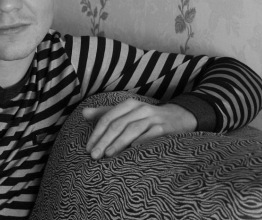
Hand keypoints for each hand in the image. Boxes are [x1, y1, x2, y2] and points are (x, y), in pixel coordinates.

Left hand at [82, 98, 196, 159]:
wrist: (177, 117)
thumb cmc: (146, 117)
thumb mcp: (126, 112)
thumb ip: (105, 113)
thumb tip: (83, 113)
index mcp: (128, 105)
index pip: (108, 118)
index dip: (96, 133)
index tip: (88, 148)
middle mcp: (140, 109)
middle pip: (118, 124)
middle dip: (104, 140)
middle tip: (94, 155)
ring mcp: (153, 117)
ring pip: (132, 129)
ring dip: (119, 142)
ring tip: (107, 154)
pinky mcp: (165, 127)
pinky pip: (152, 134)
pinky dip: (142, 141)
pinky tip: (133, 150)